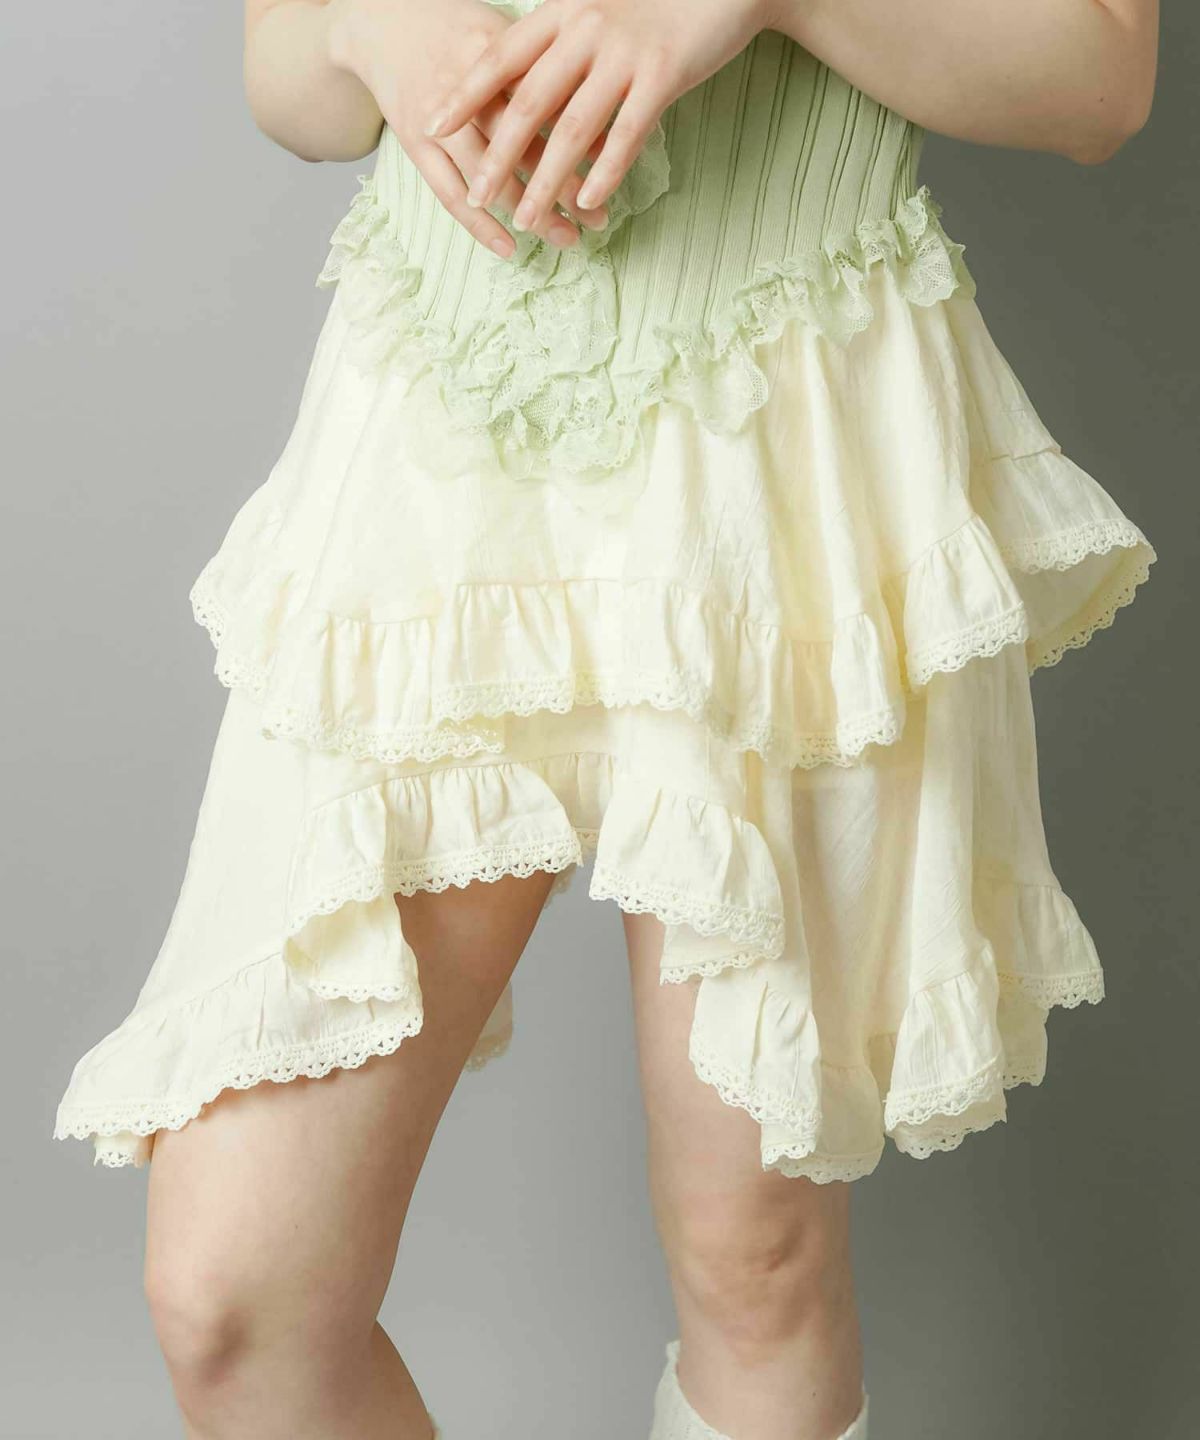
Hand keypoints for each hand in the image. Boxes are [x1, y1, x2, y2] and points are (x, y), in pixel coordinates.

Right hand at [326, 0, 609, 256]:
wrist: (383, 19)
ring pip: (490, 176)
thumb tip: (601, 113)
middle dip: (565, 187)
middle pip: (524, 145)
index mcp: (499, 52)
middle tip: (599, 219)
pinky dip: (479, 225)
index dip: (585, 140)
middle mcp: (468, 87)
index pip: (549, 103)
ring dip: (530, 213)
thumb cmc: (459, 27)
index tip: (616, 170)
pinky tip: (508, 249)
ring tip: (567, 239)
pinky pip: (448, 193)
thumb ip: (546, 69)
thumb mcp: (505, 32)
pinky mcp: (415, 142)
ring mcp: (439, 119)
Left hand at [422, 0, 772, 234]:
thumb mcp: (601, 7)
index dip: (464, 93)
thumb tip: (529, 84)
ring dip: (546, 181)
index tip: (433, 124)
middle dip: (497, 155)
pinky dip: (606, 171)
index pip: (501, 56)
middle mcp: (587, 27)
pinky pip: (627, 132)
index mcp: (564, 10)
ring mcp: (625, 52)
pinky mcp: (663, 72)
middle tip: (475, 195)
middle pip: (528, 102)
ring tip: (527, 219)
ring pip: (573, 128)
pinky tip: (588, 203)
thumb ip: (565, 40)